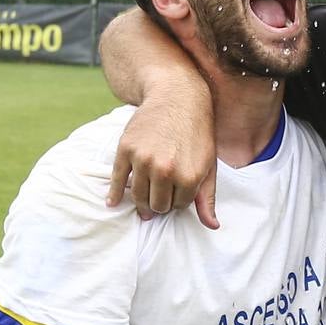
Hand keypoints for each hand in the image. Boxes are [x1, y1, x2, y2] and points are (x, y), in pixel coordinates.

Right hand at [106, 90, 219, 229]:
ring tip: (145, 199)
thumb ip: (208, 197)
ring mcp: (143, 160)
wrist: (177, 97)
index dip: (179, 199)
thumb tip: (212, 227)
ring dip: (142, 201)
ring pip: (139, 197)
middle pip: (157, 206)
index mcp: (189, 177)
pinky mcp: (126, 149)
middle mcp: (165, 170)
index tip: (178, 190)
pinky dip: (115, 194)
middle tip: (161, 195)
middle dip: (161, 203)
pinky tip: (113, 202)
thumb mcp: (209, 164)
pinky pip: (118, 180)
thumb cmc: (197, 132)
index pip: (179, 206)